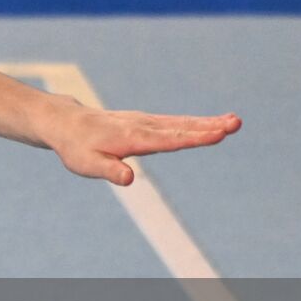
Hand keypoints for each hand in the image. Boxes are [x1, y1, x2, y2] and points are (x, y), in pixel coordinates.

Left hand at [43, 98, 241, 185]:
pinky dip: (194, 122)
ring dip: (207, 122)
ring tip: (234, 122)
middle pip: (180, 128)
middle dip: (208, 126)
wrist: (64, 123)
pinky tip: (211, 124)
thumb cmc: (76, 148)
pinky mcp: (144, 122)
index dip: (193, 137)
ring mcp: (143, 122)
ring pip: (179, 123)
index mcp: (131, 138)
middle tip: (236, 123)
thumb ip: (109, 171)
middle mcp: (141, 126)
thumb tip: (129, 179)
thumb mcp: (87, 165)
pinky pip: (173, 122)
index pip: (168, 139)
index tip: (218, 133)